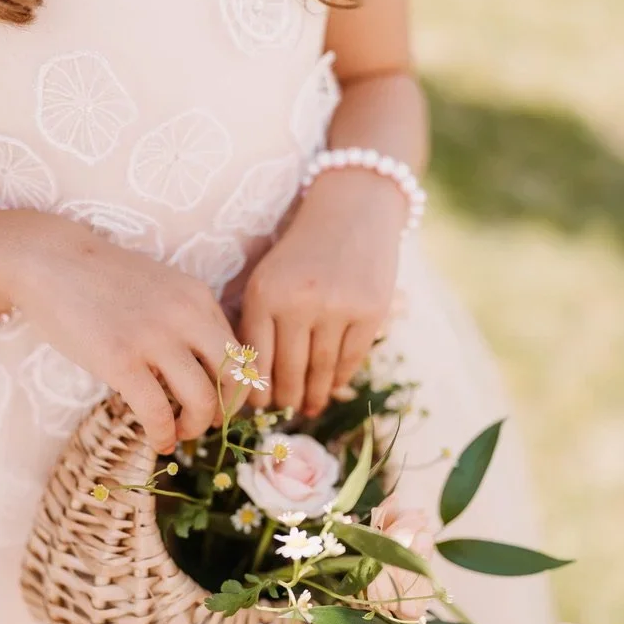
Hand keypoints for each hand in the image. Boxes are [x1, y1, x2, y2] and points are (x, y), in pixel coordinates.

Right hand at [0, 209, 238, 452]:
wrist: (49, 260)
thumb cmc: (101, 278)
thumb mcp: (160, 287)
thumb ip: (186, 318)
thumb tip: (204, 367)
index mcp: (199, 297)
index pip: (237, 352)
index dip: (234, 386)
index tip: (220, 402)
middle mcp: (186, 316)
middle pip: (232, 378)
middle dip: (226, 409)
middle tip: (207, 422)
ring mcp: (154, 338)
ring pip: (202, 399)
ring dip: (195, 426)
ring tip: (179, 432)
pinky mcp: (121, 361)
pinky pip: (157, 412)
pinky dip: (163, 434)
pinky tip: (159, 441)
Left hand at [240, 169, 405, 416]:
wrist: (352, 211)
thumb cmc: (301, 253)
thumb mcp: (267, 277)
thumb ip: (257, 322)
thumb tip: (253, 382)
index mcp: (264, 294)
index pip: (256, 358)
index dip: (257, 390)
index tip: (258, 406)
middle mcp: (299, 302)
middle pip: (290, 369)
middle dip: (287, 397)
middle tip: (287, 411)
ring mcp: (337, 307)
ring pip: (322, 369)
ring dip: (315, 394)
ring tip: (310, 407)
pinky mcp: (370, 311)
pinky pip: (351, 358)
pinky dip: (340, 378)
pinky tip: (333, 386)